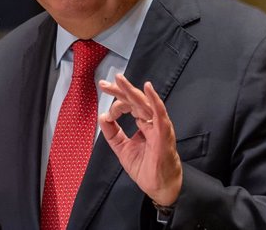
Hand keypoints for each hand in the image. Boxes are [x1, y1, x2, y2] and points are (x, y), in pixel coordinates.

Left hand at [98, 74, 181, 205]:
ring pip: (144, 103)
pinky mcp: (163, 132)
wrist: (159, 186)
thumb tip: (102, 115)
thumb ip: (112, 133)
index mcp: (143, 122)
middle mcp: (151, 120)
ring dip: (131, 90)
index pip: (129, 106)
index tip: (108, 116)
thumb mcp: (122, 148)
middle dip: (119, 90)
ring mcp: (158, 125)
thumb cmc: (146, 167)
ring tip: (119, 80)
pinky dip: (154, 100)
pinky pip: (160, 113)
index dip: (116, 106)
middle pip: (134, 100)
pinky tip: (147, 88)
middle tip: (104, 84)